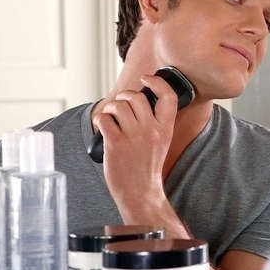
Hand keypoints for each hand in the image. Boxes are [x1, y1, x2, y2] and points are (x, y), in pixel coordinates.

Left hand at [94, 74, 189, 237]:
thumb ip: (156, 122)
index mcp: (166, 129)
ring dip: (111, 107)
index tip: (147, 78)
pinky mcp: (115, 143)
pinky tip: (103, 126)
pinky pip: (104, 119)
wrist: (140, 191)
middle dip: (125, 96)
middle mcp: (151, 130)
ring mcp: (133, 137)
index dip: (157, 82)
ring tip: (110, 116)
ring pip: (118, 105)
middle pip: (137, 97)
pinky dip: (101, 119)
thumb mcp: (162, 141)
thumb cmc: (147, 166)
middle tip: (121, 103)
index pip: (168, 96)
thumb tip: (138, 100)